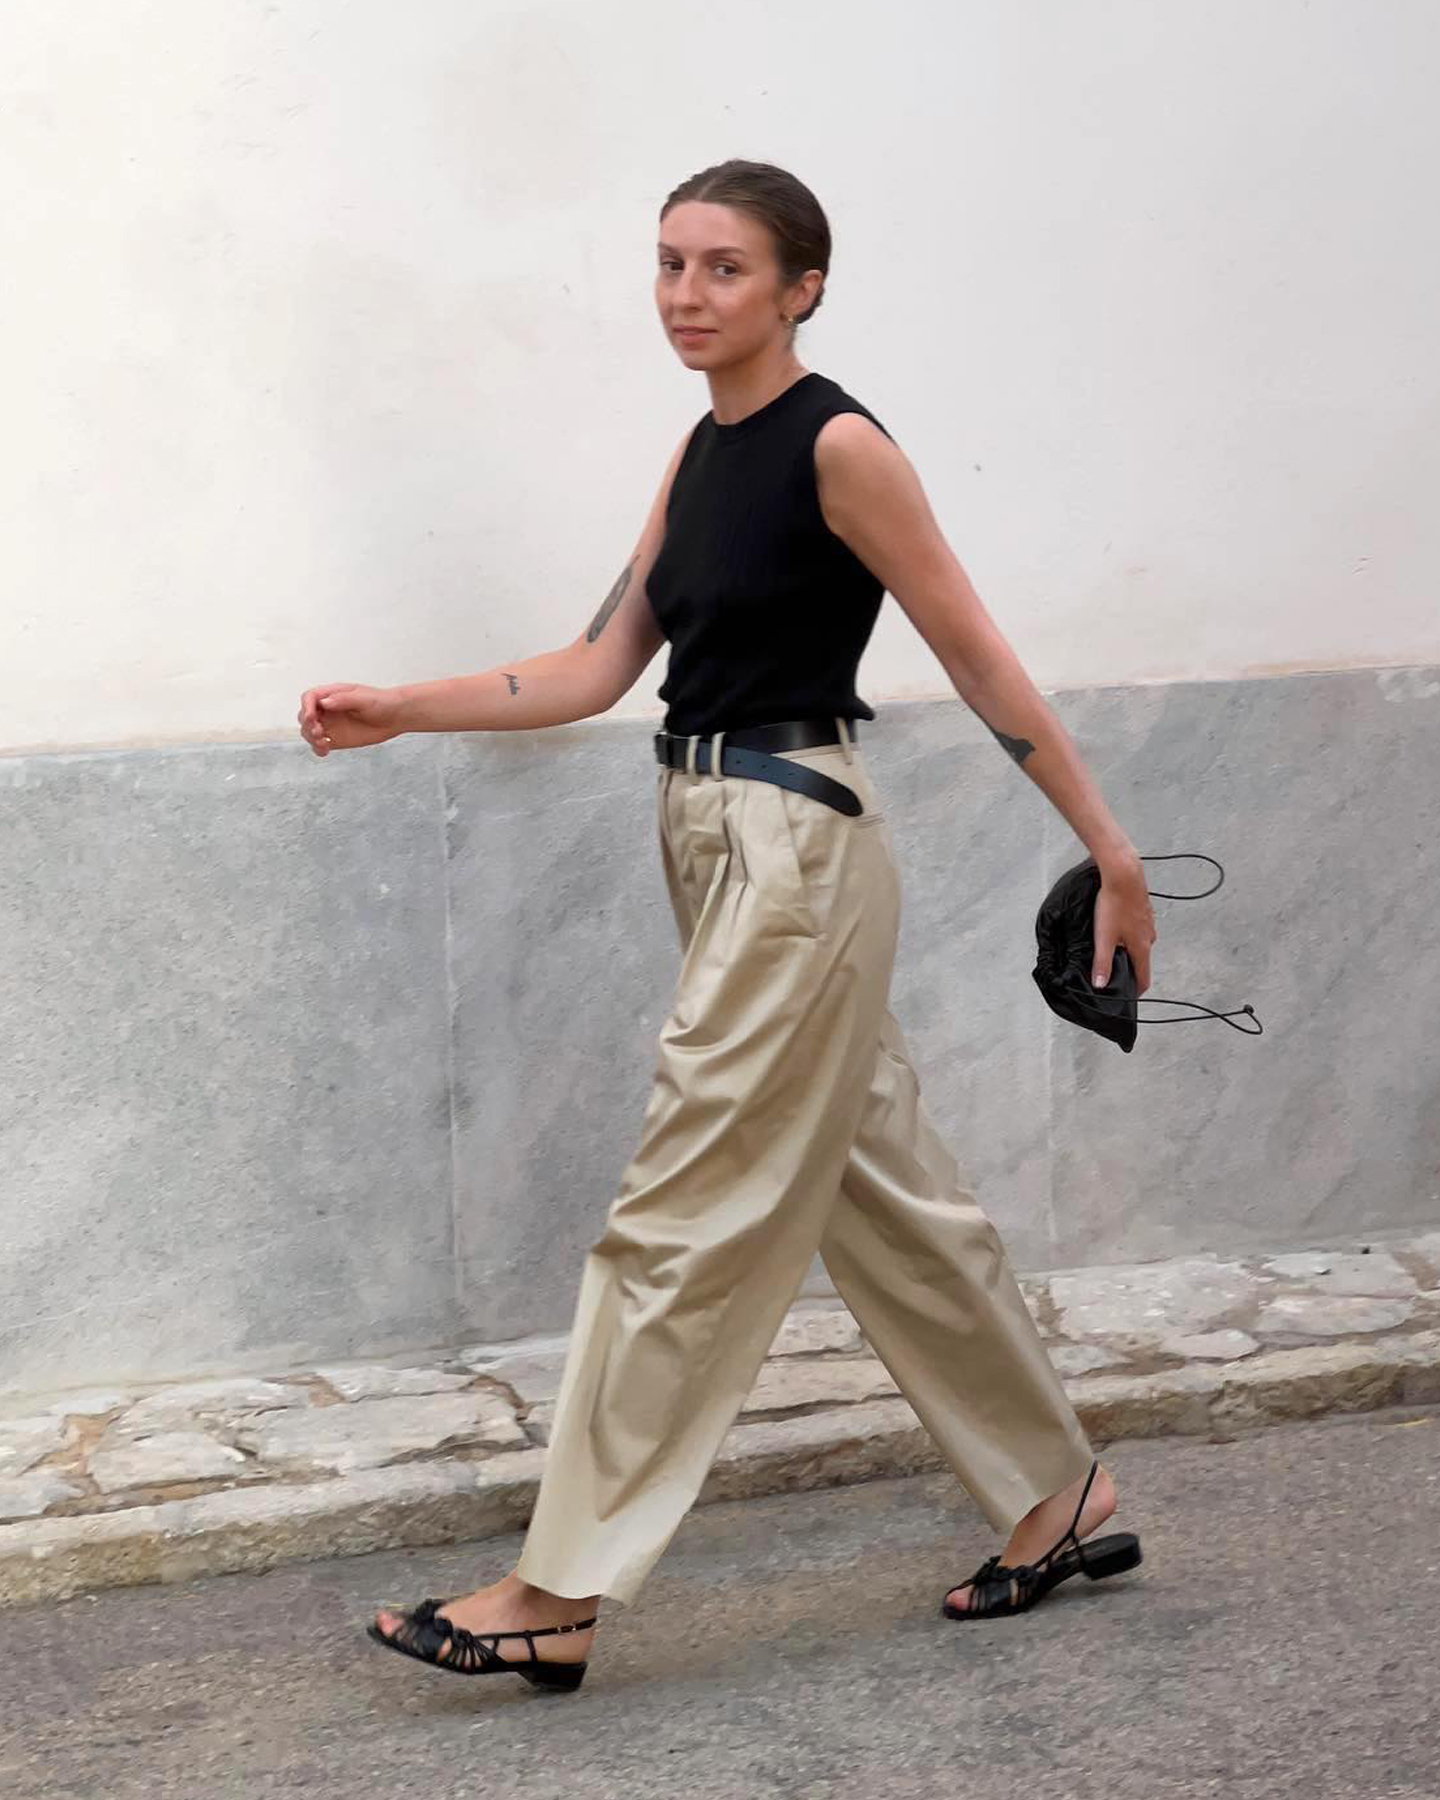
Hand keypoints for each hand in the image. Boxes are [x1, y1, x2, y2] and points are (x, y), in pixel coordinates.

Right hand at [297, 684, 404, 756]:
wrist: (396, 717)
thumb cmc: (381, 702)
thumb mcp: (363, 698)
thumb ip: (344, 699)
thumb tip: (324, 702)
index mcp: (332, 694)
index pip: (309, 698)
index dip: (306, 707)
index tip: (312, 717)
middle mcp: (327, 709)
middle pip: (305, 715)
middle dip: (308, 725)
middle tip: (320, 732)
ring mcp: (331, 724)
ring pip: (309, 731)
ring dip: (310, 738)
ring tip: (323, 742)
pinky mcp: (336, 739)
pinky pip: (319, 744)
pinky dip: (317, 748)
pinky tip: (325, 750)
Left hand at [1092, 854, 1155, 991]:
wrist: (1123, 874)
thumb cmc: (1115, 904)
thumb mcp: (1104, 937)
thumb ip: (1102, 962)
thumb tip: (1100, 984)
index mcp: (1142, 947)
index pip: (1144, 978)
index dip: (1136, 990)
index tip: (1127, 995)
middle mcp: (1149, 936)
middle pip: (1141, 960)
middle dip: (1128, 968)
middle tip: (1112, 971)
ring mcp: (1148, 922)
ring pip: (1139, 943)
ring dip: (1128, 949)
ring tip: (1111, 949)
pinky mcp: (1144, 910)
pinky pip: (1137, 928)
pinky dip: (1128, 934)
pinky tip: (1115, 927)